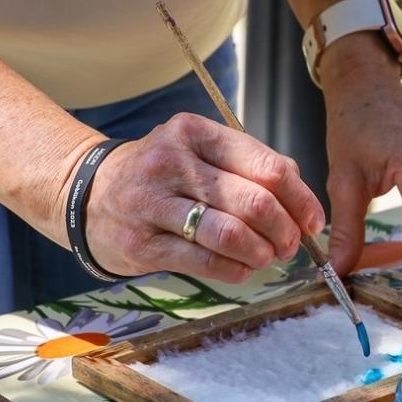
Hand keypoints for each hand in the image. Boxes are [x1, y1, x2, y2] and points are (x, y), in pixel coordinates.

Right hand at [80, 113, 325, 282]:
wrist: (88, 194)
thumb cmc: (162, 175)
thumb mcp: (200, 152)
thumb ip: (250, 166)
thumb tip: (303, 202)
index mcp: (194, 132)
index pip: (268, 167)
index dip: (300, 199)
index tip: (312, 221)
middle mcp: (171, 162)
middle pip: (254, 203)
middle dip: (284, 231)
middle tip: (290, 245)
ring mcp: (152, 203)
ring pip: (231, 234)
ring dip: (261, 253)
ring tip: (266, 257)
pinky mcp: (142, 242)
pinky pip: (204, 260)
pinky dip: (234, 269)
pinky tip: (241, 268)